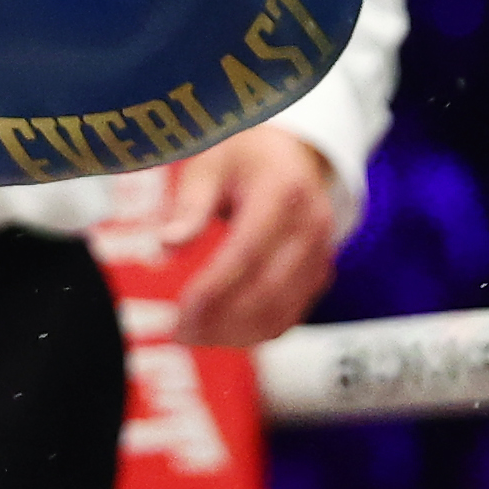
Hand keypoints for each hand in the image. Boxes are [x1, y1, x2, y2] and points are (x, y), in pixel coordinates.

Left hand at [162, 127, 345, 346]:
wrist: (290, 152)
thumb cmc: (241, 156)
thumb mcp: (209, 165)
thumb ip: (190, 206)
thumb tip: (166, 247)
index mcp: (282, 191)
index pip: (247, 253)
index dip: (213, 289)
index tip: (180, 312)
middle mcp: (311, 225)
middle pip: (267, 290)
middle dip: (221, 320)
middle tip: (180, 332)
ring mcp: (321, 251)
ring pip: (281, 311)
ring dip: (237, 334)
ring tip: (196, 336)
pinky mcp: (320, 272)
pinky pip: (291, 314)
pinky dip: (257, 332)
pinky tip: (223, 333)